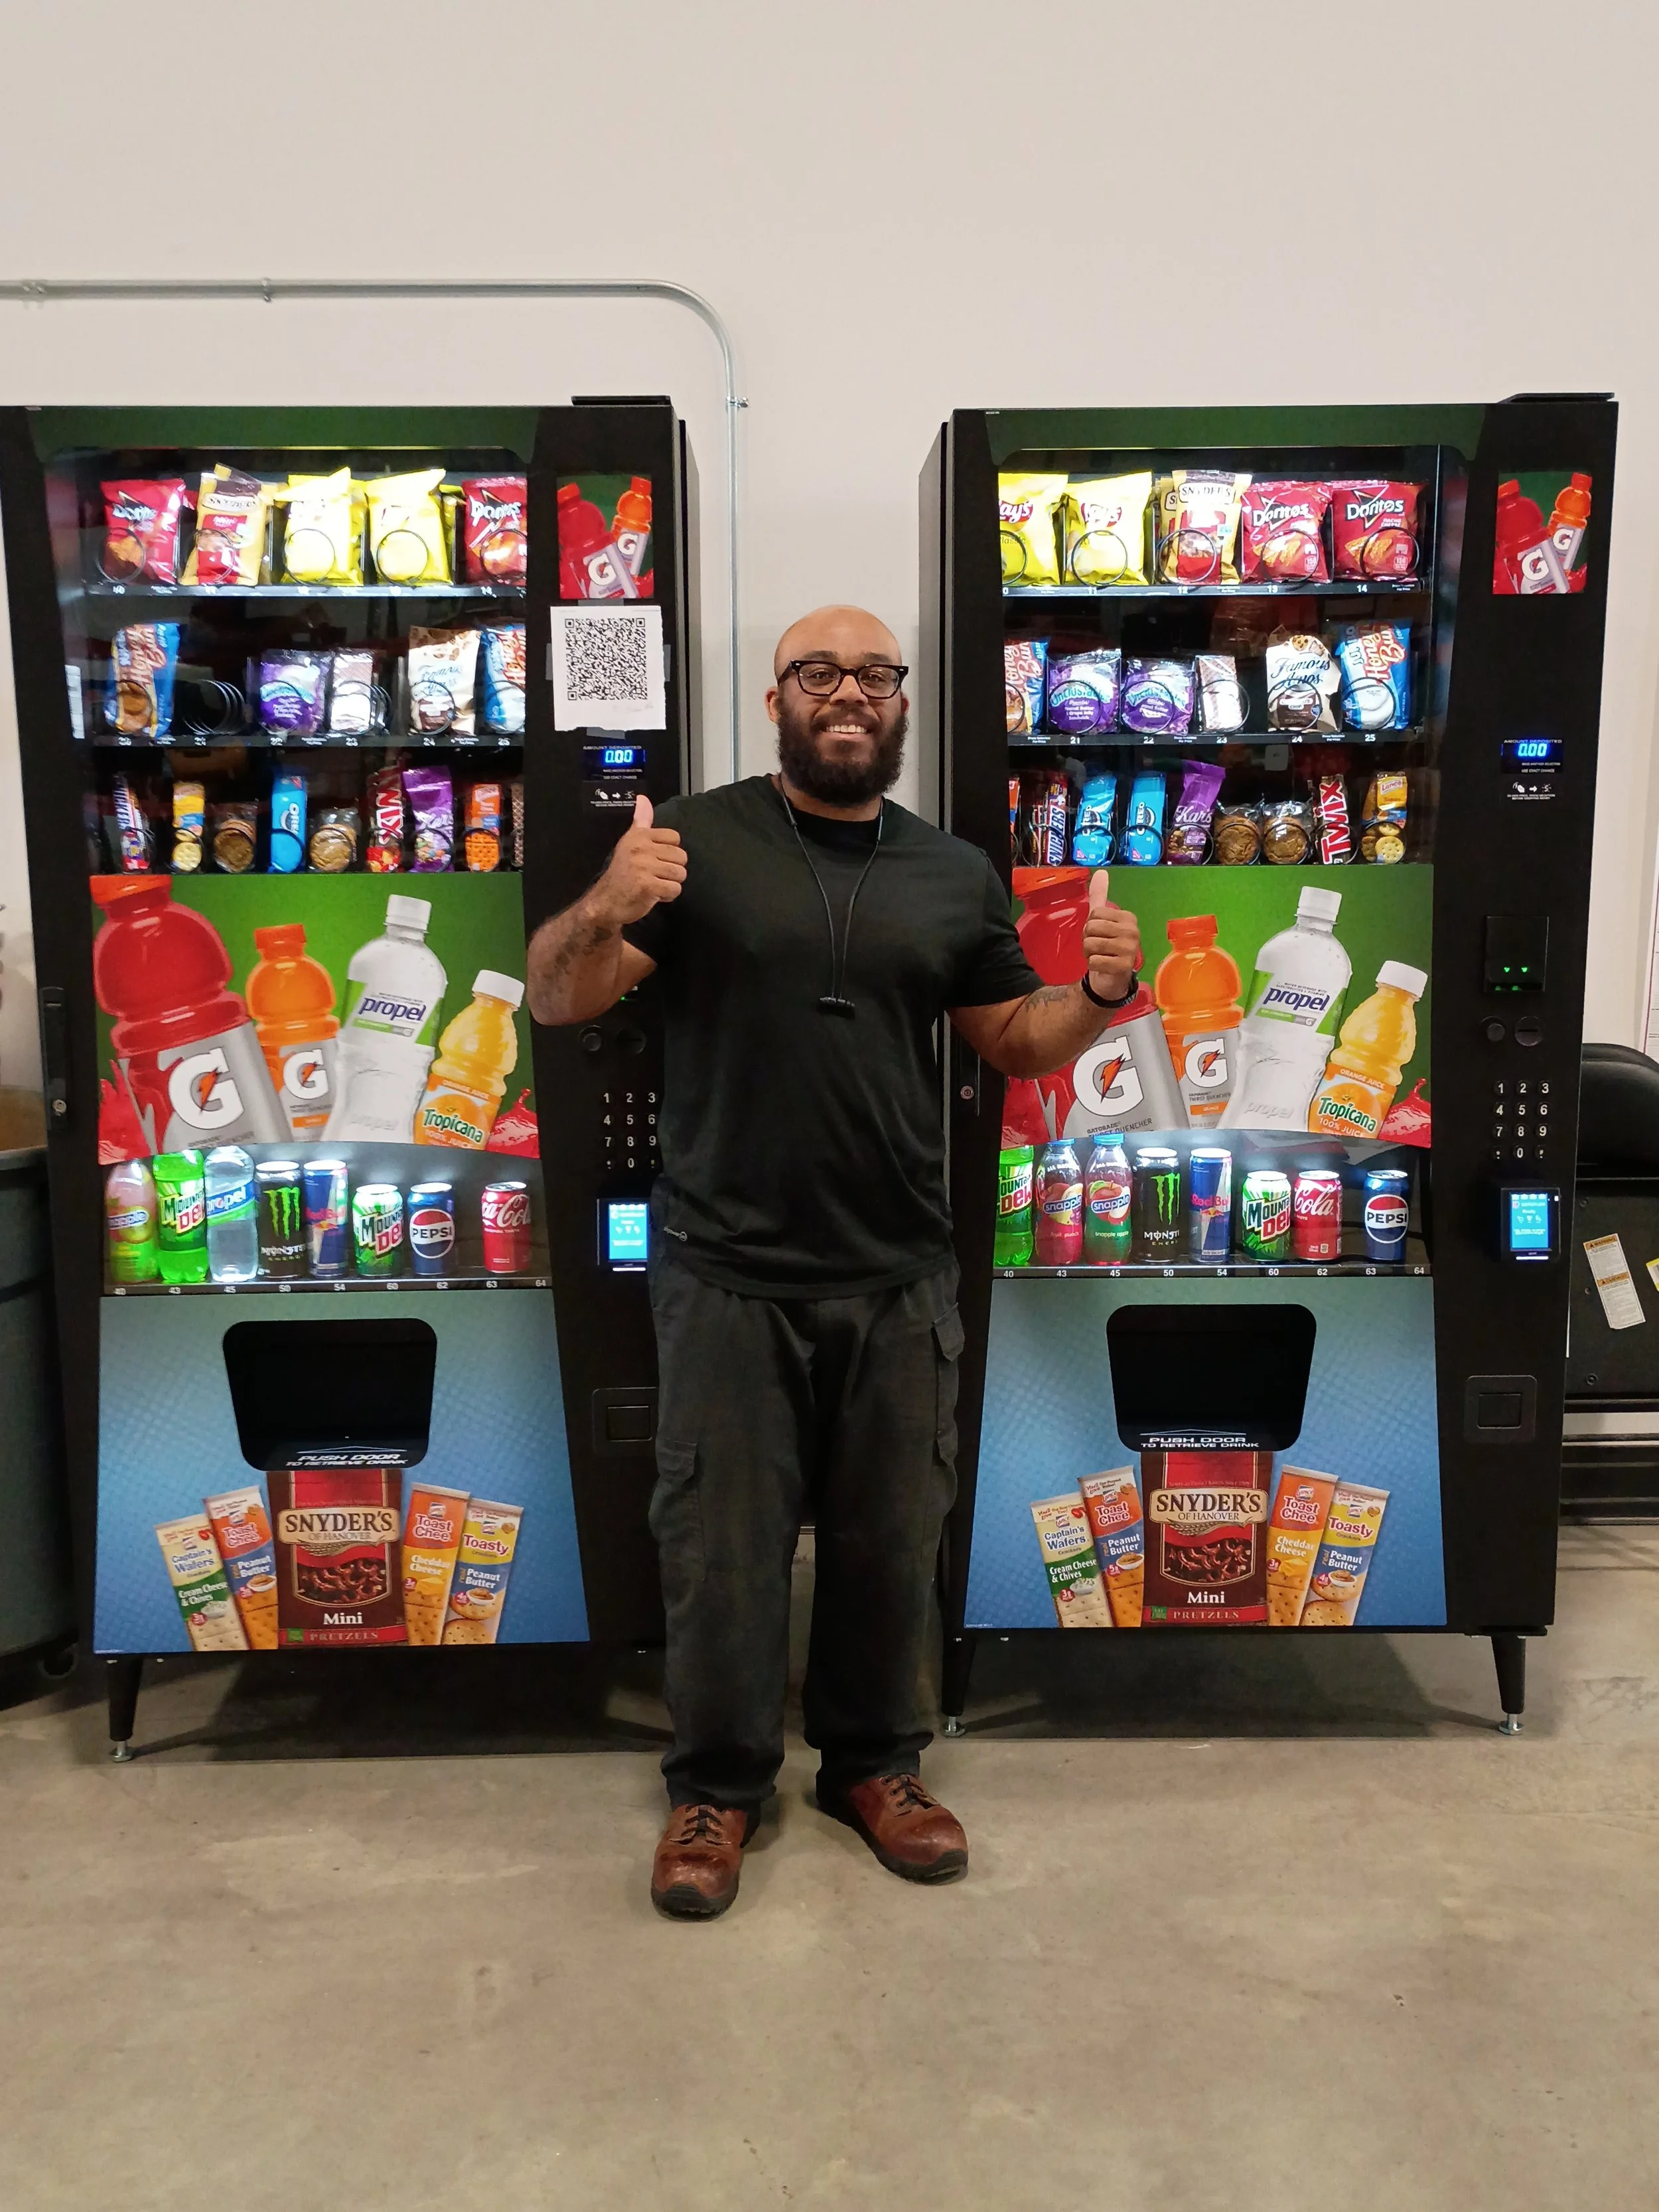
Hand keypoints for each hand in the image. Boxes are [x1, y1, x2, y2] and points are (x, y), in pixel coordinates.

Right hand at [589, 793, 685, 924]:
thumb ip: (641, 821)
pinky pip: (674, 889)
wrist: (605, 902)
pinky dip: (667, 896)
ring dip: (670, 884)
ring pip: (680, 874)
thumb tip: (642, 797)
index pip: (675, 838)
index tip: (654, 861)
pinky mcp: (647, 885)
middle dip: (671, 870)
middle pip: (681, 857)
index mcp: (639, 836)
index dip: (669, 853)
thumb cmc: (621, 874)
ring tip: (654, 885)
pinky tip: (653, 895)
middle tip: (654, 876)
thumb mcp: (629, 842)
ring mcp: (644, 866)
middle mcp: (641, 847)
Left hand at [1083, 869, 1140, 1001]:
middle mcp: (1132, 931)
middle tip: (1098, 948)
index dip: (1089, 925)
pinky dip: (1093, 965)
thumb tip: (1101, 872)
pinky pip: (1094, 960)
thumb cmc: (1106, 946)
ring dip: (1089, 953)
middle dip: (1087, 939)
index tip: (1099, 935)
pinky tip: (1102, 967)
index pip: (1094, 913)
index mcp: (1128, 918)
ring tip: (1100, 956)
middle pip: (1091, 927)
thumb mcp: (1102, 920)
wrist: (1112, 978)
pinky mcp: (1124, 966)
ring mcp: (1130, 949)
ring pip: (1091, 944)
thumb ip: (1100, 896)